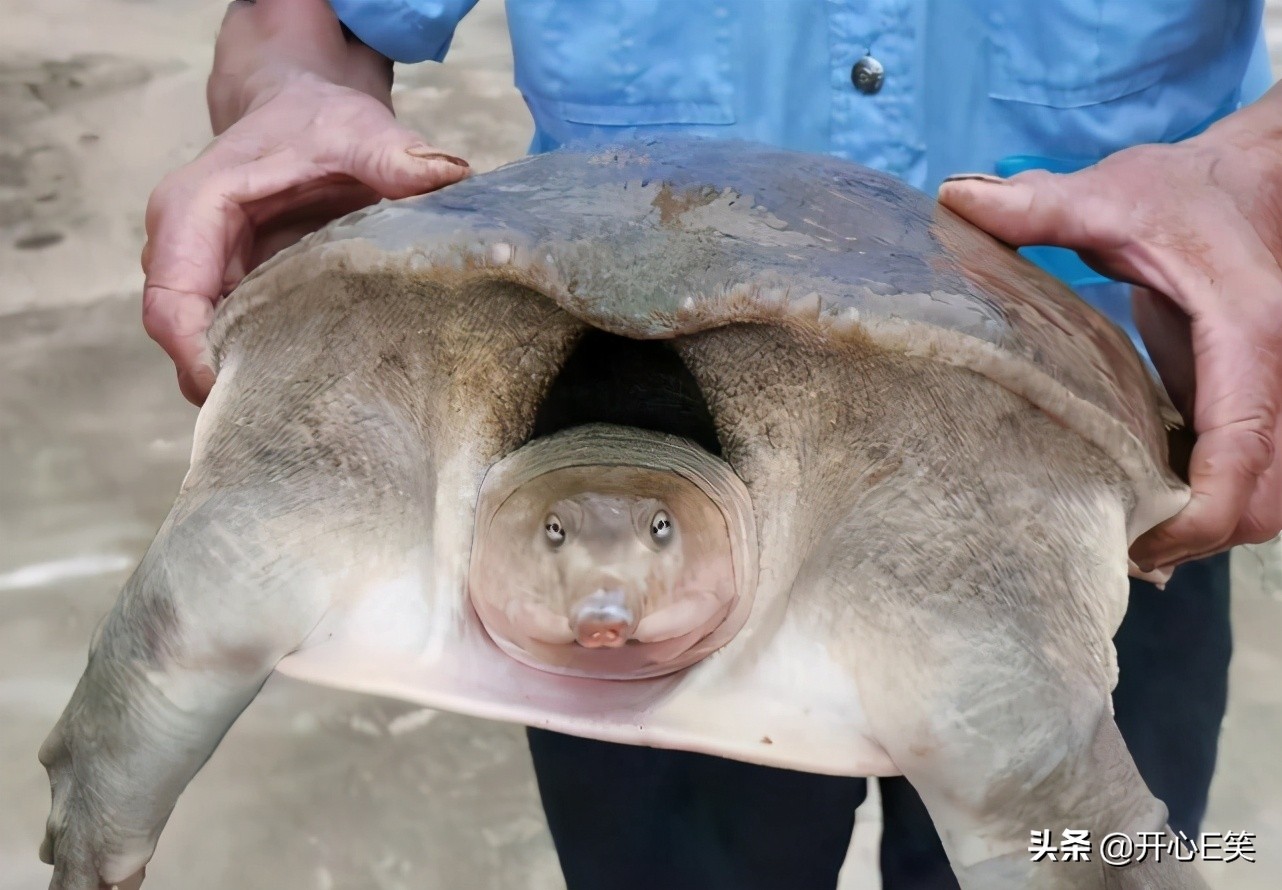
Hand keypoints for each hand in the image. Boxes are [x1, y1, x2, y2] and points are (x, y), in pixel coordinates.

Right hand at [143, 0, 468, 403]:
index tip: (240, 400)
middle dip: (228, 390)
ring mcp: (210, 278)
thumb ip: (395, 154)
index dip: (196, 359)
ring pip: (210, 353)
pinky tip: (322, 397)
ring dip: (251, 388)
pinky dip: (270, 372)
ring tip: (314, 424)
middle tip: (296, 430)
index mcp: (194, 212)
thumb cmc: (316, 118)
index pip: (171, 304)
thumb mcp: (357, 128)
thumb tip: (450, 174)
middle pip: (186, 343)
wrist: (302, 107)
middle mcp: (187, 251)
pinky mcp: (239, 295)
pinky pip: (239, 344)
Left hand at [938, 111, 1281, 569]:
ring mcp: (1271, 394)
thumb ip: (1042, 205)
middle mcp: (1276, 375)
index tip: (1132, 546)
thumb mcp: (1112, 195)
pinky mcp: (1249, 402)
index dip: (1197, 519)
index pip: (1244, 454)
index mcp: (1248, 335)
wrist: (1252, 181)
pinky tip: (1146, 513)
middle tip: (1113, 553)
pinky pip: (1247, 476)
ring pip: (1267, 500)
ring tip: (1124, 542)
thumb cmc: (1186, 191)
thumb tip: (955, 196)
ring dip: (1206, 531)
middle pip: (1266, 503)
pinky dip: (1208, 505)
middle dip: (1199, 540)